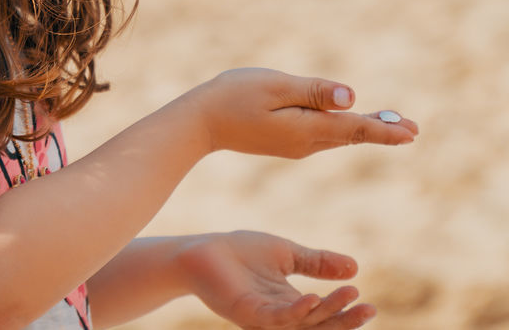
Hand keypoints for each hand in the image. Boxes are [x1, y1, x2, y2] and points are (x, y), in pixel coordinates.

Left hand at [178, 230, 376, 328]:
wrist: (202, 250)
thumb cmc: (240, 251)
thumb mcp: (286, 254)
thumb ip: (317, 262)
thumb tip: (355, 267)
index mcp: (291, 304)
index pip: (325, 316)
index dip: (346, 313)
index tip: (369, 303)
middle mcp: (281, 316)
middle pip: (320, 326)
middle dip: (345, 321)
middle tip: (369, 309)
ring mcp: (264, 318)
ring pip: (304, 323)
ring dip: (328, 312)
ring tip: (348, 294)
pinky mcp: (248, 314)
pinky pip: (277, 318)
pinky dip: (297, 311)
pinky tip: (313, 299)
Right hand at [186, 68, 419, 157]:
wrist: (198, 123)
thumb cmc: (232, 96)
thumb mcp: (274, 86)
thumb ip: (313, 91)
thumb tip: (351, 97)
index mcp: (306, 128)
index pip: (354, 127)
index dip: (384, 128)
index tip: (412, 132)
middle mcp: (305, 143)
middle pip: (350, 134)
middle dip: (381, 129)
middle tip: (413, 130)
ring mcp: (294, 146)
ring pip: (337, 136)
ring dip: (363, 129)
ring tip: (390, 126)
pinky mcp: (284, 142)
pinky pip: (322, 136)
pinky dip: (341, 129)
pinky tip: (347, 124)